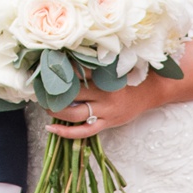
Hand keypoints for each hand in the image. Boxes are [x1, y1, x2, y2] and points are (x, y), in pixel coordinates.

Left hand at [45, 76, 173, 139]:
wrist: (151, 92)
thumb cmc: (130, 75)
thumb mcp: (114, 65)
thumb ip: (95, 64)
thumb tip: (67, 60)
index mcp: (105, 76)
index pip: (78, 72)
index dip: (61, 70)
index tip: (46, 67)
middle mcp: (104, 94)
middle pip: (72, 93)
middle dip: (54, 92)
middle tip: (41, 88)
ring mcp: (105, 111)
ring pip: (74, 113)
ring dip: (55, 110)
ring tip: (45, 105)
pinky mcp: (106, 124)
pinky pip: (83, 131)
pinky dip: (66, 132)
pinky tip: (51, 128)